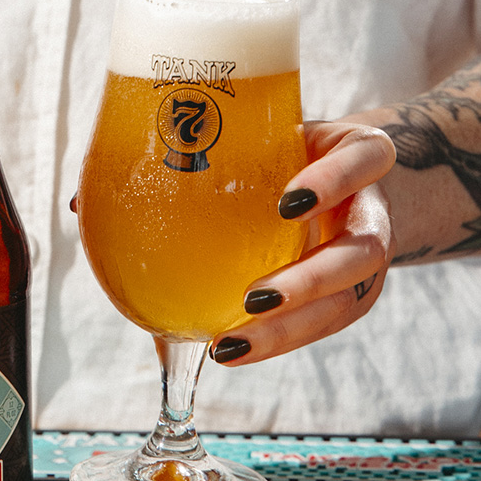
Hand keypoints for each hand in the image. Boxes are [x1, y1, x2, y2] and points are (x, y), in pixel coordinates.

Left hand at [209, 121, 396, 365]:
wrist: (346, 173)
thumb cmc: (295, 149)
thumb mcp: (276, 132)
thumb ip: (222, 143)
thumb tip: (107, 183)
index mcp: (361, 154)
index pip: (364, 158)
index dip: (334, 181)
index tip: (288, 204)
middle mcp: (373, 209)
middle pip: (364, 251)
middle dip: (311, 280)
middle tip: (254, 298)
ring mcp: (369, 256)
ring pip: (347, 301)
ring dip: (289, 328)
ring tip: (231, 344)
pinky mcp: (356, 292)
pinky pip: (325, 322)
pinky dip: (279, 339)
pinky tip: (233, 348)